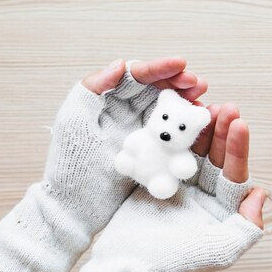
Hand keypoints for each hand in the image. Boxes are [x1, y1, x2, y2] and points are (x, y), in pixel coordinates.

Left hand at [43, 58, 207, 231]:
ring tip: (202, 104)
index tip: (180, 64)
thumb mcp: (74, 121)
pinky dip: (187, 133)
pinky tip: (199, 130)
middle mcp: (129, 114)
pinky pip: (173, 141)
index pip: (138, 77)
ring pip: (170, 113)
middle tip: (199, 84)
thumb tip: (121, 63)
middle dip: (180, 83)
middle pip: (159, 90)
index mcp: (110, 100)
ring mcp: (143, 134)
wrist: (75, 208)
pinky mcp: (153, 156)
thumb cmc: (69, 164)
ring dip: (188, 105)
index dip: (159, 68)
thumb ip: (92, 88)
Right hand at [65, 103, 265, 271]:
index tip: (240, 123)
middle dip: (221, 132)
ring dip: (199, 130)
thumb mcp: (220, 250)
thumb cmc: (174, 261)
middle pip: (216, 158)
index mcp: (221, 211)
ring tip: (203, 106)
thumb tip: (259, 193)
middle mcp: (203, 197)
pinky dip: (172, 137)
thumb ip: (246, 227)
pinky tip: (175, 118)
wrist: (126, 264)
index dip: (238, 149)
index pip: (234, 175)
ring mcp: (179, 187)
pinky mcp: (156, 180)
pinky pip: (167, 154)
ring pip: (193, 152)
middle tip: (224, 107)